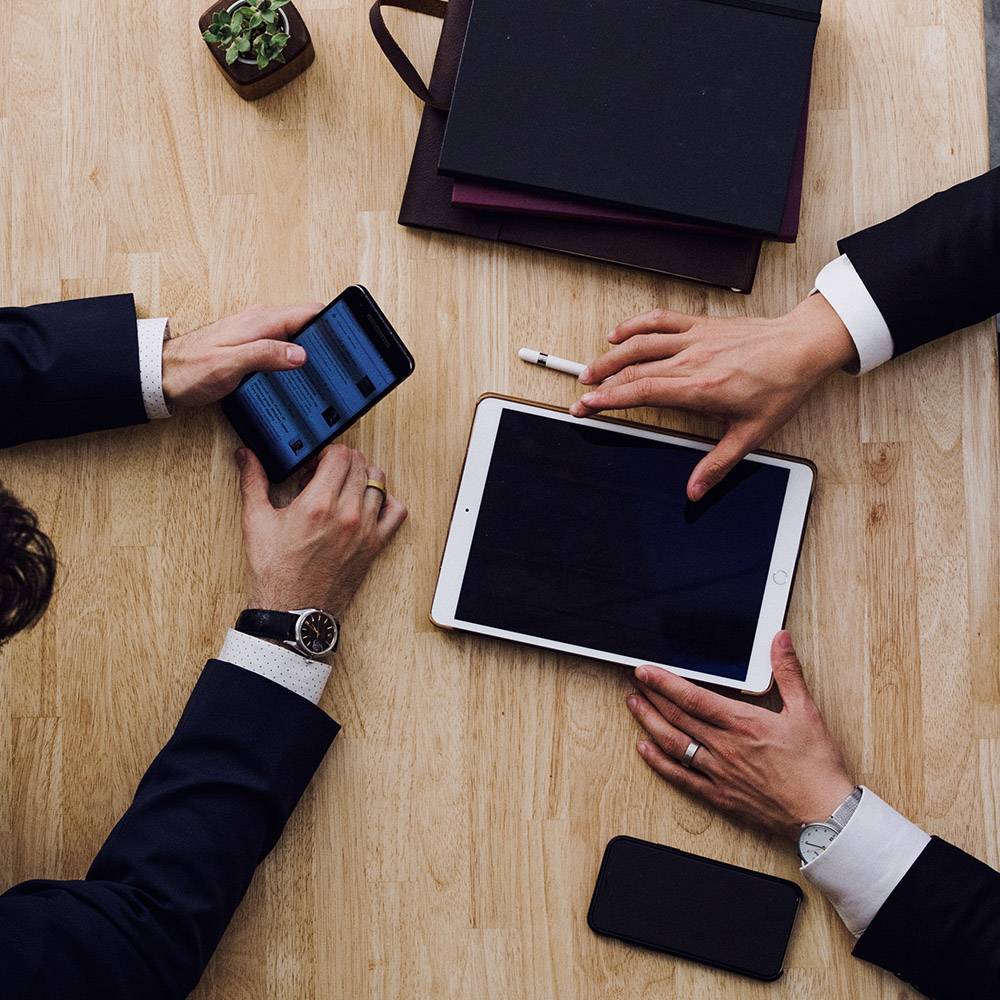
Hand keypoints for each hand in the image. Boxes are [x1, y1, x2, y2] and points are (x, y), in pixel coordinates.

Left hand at [161, 302, 324, 407]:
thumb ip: (266, 355)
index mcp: (261, 322)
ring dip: (310, 350)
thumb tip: (300, 354)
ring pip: (295, 336)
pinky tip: (296, 373)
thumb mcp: (230, 365)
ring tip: (324, 370)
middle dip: (325, 340)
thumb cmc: (189, 371)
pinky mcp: (251, 345)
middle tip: (340, 362)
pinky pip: (282, 346)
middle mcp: (261, 322)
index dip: (332, 323)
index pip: (309, 312)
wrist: (161, 375)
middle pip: (307, 325)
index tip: (347, 337)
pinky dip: (293, 357)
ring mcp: (256, 332)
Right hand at [236, 444, 407, 615]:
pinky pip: (396, 512)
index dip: (324, 454)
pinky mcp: (375, 546)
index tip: (313, 466)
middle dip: (341, 464)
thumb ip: (253, 482)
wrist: (292, 612)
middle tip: (323, 479)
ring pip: (378, 483)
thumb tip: (245, 456)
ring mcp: (365, 530)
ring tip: (342, 491)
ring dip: (361, 479)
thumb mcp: (256, 522)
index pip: (340, 454)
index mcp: (318, 503)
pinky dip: (386, 503)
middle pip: (360, 464)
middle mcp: (347, 514)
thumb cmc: (275, 573)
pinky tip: (366, 507)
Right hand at [570, 294, 857, 499]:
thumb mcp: (751, 434)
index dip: (609, 399)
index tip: (587, 406)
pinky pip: (659, 320)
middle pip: (633, 369)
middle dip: (601, 383)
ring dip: (610, 356)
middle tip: (580, 397)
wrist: (802, 347)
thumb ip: (718, 464)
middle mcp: (693, 359)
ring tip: (589, 370)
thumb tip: (695, 490)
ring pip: (640, 343)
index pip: (642, 391)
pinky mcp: (700, 325)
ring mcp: (695, 339)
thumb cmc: (781, 386)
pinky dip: (635, 325)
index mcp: (701, 388)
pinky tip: (619, 334)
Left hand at [626, 631, 853, 839]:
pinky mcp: (720, 796)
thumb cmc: (817, 768)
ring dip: (649, 722)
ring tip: (634, 705)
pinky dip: (659, 763)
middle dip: (650, 696)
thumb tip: (780, 639)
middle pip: (676, 717)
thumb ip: (788, 672)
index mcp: (743, 724)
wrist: (825, 818)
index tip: (644, 670)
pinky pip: (681, 778)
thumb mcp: (806, 711)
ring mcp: (719, 773)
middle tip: (633, 681)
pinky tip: (645, 749)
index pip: (693, 697)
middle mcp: (725, 747)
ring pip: (673, 744)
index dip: (664, 682)